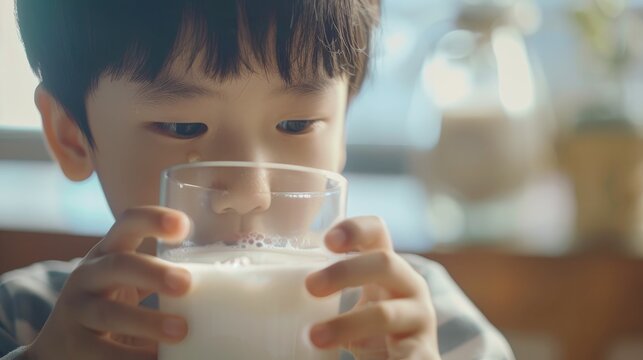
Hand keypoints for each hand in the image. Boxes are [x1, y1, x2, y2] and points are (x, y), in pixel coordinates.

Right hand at [27, 206, 191, 359]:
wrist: (62, 346)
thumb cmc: (114, 305)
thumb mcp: (131, 281)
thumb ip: (168, 275)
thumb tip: (237, 282)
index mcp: (109, 252)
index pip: (127, 223)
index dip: (152, 219)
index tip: (183, 226)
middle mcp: (88, 275)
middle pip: (117, 265)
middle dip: (152, 272)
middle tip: (186, 284)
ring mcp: (76, 311)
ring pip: (108, 314)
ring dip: (146, 321)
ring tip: (180, 331)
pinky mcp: (73, 346)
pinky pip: (101, 353)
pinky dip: (131, 358)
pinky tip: (158, 359)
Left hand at [306, 216, 440, 359]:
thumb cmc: (368, 329)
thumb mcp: (348, 304)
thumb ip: (321, 293)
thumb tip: (252, 301)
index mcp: (388, 269)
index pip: (378, 232)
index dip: (355, 229)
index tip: (326, 241)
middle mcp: (409, 287)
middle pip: (384, 262)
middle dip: (345, 272)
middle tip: (309, 287)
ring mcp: (419, 320)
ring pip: (386, 313)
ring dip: (346, 325)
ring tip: (314, 337)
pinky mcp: (424, 354)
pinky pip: (411, 355)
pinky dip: (390, 358)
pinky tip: (360, 358)